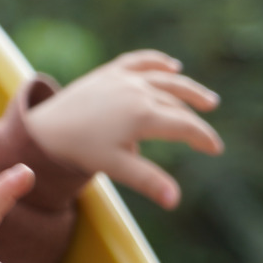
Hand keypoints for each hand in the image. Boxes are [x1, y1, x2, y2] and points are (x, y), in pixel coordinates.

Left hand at [25, 50, 221, 208]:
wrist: (47, 127)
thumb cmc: (82, 150)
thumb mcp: (117, 167)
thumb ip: (149, 181)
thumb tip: (176, 201)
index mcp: (143, 115)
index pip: (184, 126)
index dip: (202, 138)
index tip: (215, 149)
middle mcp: (138, 91)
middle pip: (177, 104)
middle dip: (197, 118)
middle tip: (210, 132)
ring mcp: (125, 78)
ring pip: (165, 80)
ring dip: (188, 89)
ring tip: (207, 99)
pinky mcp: (111, 71)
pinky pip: (140, 61)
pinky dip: (158, 62)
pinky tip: (172, 66)